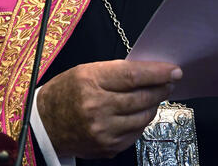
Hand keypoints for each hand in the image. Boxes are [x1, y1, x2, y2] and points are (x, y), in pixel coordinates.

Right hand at [36, 60, 180, 158]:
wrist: (44, 124)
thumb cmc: (64, 93)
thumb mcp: (85, 71)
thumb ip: (116, 72)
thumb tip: (148, 72)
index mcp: (90, 82)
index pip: (133, 76)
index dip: (157, 73)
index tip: (174, 71)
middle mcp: (96, 108)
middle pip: (141, 97)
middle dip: (161, 89)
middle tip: (169, 82)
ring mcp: (102, 131)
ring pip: (143, 117)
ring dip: (153, 105)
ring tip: (153, 96)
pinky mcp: (107, 147)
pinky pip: (136, 133)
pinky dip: (141, 122)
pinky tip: (138, 113)